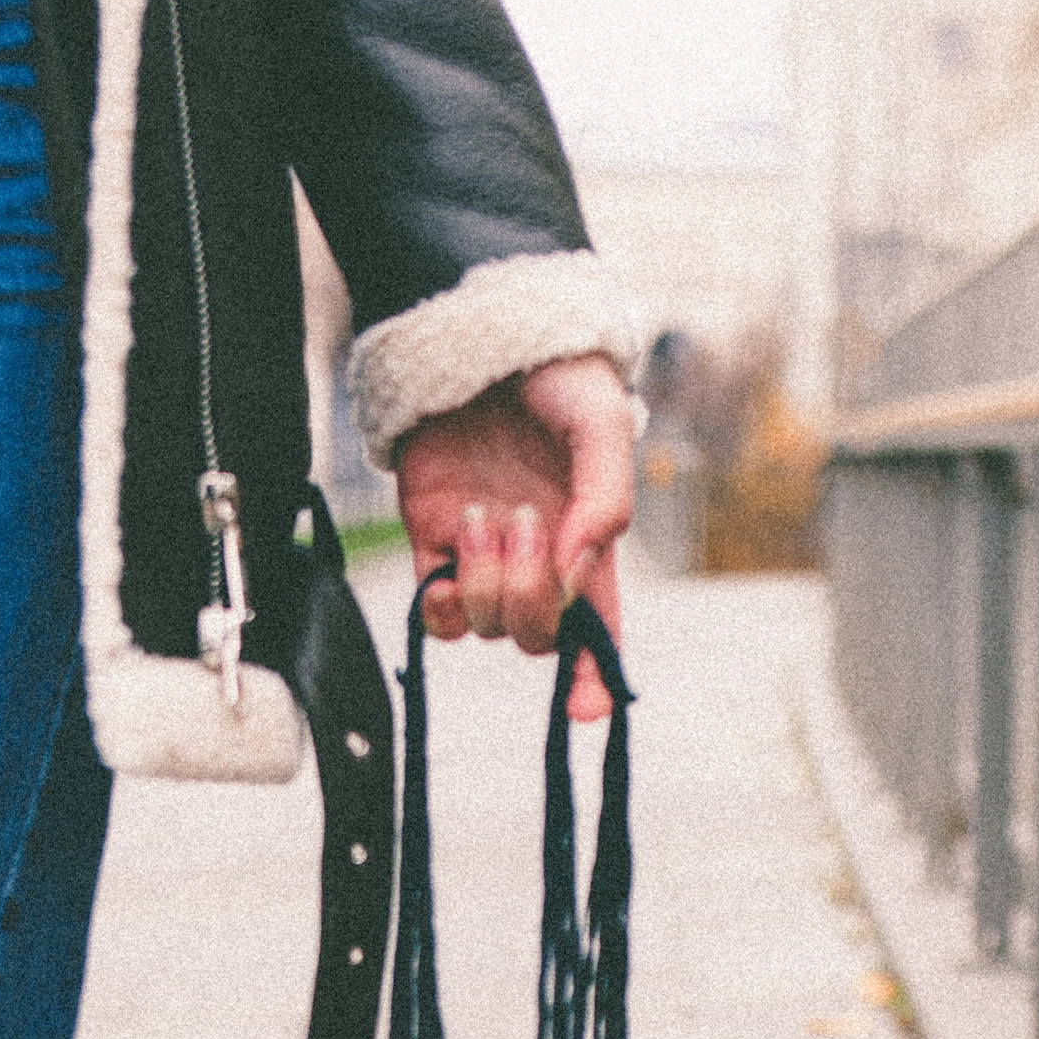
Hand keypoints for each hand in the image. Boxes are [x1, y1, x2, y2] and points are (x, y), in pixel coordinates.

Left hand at [395, 354, 633, 719]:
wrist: (477, 328)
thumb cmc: (555, 372)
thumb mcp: (602, 426)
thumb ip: (606, 502)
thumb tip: (571, 574)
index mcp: (589, 543)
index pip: (597, 631)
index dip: (593, 679)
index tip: (585, 710)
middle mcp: (539, 561)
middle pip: (538, 637)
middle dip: (532, 600)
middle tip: (525, 524)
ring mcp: (483, 556)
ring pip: (486, 626)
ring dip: (487, 582)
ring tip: (486, 513)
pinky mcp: (432, 542)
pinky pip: (435, 612)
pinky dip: (444, 592)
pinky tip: (458, 537)